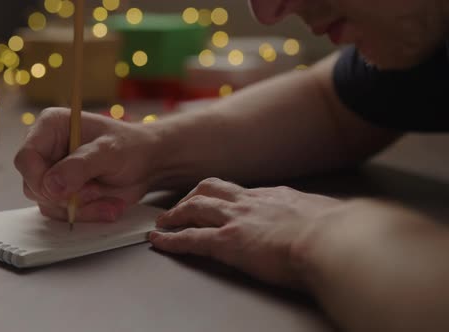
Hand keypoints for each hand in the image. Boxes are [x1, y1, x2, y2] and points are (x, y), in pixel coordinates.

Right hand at [14, 108, 160, 221]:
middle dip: (67, 196)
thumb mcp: (109, 152)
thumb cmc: (129, 147)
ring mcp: (52, 173)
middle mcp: (45, 150)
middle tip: (97, 191)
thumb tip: (51, 185)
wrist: (145, 163)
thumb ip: (80, 166)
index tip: (63, 193)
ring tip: (108, 198)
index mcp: (50, 127)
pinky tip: (109, 205)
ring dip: (81, 208)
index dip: (39, 179)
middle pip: (33, 185)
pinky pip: (63, 213)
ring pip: (48, 203)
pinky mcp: (61, 193)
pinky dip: (87, 214)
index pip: (25, 158)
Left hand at [149, 177, 341, 287]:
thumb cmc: (337, 232)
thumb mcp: (326, 215)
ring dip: (174, 215)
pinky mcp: (228, 241)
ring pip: (194, 208)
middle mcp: (251, 202)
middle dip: (190, 198)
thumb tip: (327, 224)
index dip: (221, 196)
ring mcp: (237, 219)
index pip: (238, 191)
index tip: (214, 201)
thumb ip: (315, 218)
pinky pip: (190, 238)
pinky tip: (159, 243)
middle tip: (178, 208)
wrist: (335, 239)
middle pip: (209, 190)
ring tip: (162, 224)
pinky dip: (171, 240)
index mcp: (274, 196)